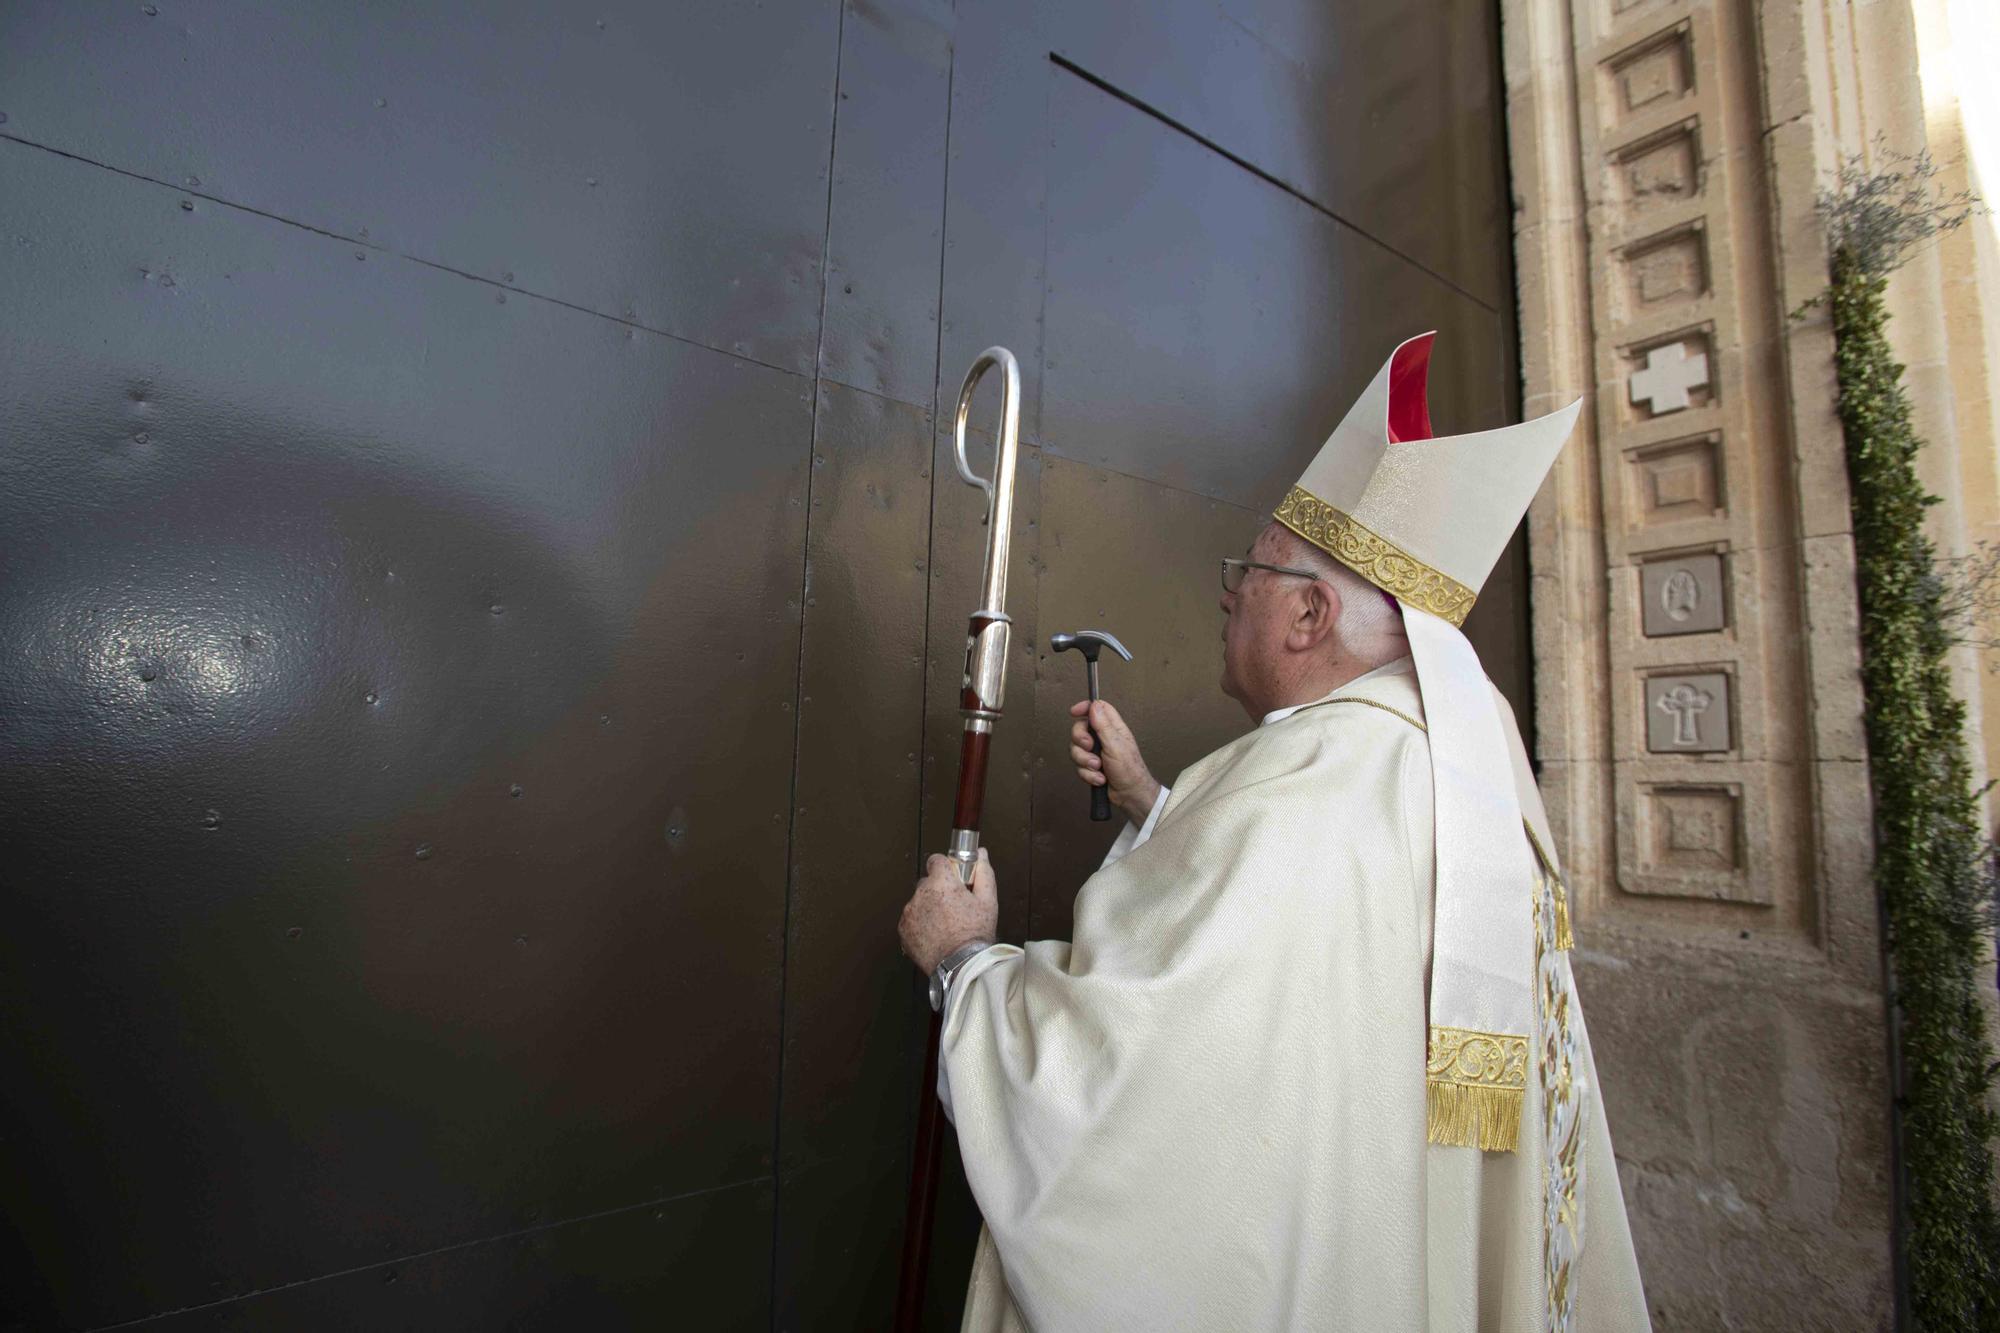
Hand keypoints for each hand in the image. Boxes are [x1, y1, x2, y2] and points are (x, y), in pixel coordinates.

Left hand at [899, 849, 997, 974]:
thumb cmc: (975, 934)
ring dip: (929, 908)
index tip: (954, 878)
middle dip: (939, 890)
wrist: (960, 965)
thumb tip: (980, 854)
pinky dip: (921, 923)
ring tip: (946, 924)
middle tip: (955, 907)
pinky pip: (911, 919)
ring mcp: (909, 912)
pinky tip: (936, 933)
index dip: (946, 868)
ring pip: (919, 901)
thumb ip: (983, 872)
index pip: (936, 860)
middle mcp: (921, 893)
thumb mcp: (988, 900)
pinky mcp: (903, 929)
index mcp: (941, 882)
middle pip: (928, 882)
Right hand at [1069, 699, 1161, 825]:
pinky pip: (1079, 766)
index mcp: (1113, 728)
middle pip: (1080, 729)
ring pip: (1077, 750)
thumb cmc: (1130, 770)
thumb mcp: (1115, 744)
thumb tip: (1094, 705)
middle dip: (1081, 741)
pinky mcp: (1091, 767)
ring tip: (1099, 768)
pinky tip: (1100, 778)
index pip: (1097, 708)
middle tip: (1089, 747)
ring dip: (1086, 762)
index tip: (1074, 712)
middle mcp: (1104, 738)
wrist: (1130, 795)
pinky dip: (1088, 774)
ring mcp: (1097, 753)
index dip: (1085, 707)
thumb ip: (1103, 725)